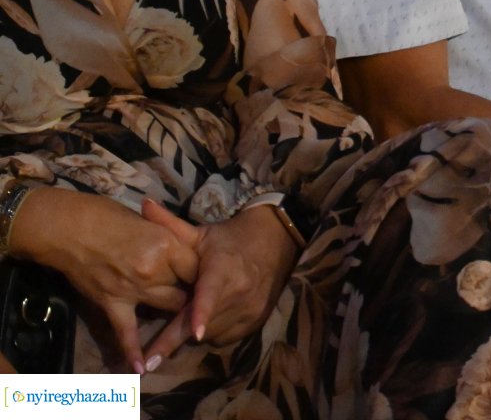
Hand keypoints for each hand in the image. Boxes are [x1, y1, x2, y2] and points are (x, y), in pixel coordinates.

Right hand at [6, 189, 197, 371]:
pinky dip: (132, 350)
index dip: (205, 273)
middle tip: (199, 297)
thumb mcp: (149, 222)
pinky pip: (126, 331)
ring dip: (173, 311)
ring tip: (183, 319)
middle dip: (193, 293)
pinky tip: (140, 368)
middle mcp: (155, 270)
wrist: (69, 228)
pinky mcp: (112, 303)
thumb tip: (185, 250)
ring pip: (166, 308)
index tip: (211, 277)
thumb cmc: (108, 216)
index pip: (199, 267)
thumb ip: (170, 239)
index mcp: (168, 244)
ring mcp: (133, 289)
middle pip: (187, 289)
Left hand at [139, 202, 297, 366]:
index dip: (202, 312)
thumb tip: (143, 203)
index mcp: (223, 268)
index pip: (211, 293)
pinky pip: (225, 336)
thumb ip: (168, 225)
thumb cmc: (228, 239)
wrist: (275, 240)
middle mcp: (240, 291)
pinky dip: (211, 332)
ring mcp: (251, 308)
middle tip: (149, 361)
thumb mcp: (199, 233)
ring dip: (192, 334)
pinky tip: (203, 323)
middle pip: (202, 323)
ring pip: (211, 333)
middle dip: (174, 338)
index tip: (194, 333)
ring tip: (175, 331)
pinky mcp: (256, 320)